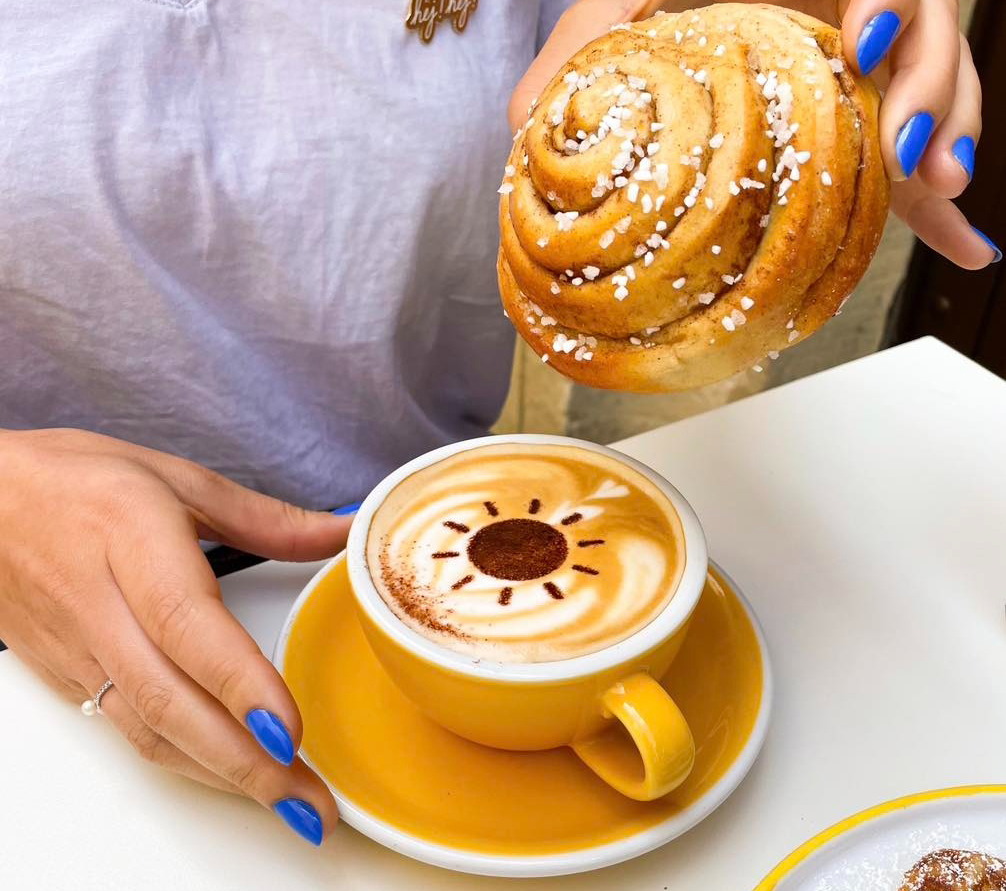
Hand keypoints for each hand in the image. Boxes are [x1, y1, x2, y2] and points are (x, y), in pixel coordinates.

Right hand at [0, 428, 349, 845]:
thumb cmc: (76, 480)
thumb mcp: (178, 478)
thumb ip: (267, 519)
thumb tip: (342, 535)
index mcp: (133, 543)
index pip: (189, 625)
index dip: (240, 685)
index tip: (291, 732)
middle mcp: (102, 607)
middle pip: (171, 701)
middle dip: (246, 763)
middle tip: (311, 805)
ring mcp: (78, 651)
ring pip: (149, 730)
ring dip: (221, 776)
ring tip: (289, 805)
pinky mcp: (66, 678)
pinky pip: (129, 731)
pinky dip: (185, 762)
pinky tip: (232, 777)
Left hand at [510, 0, 998, 269]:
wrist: (655, 27)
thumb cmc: (637, 15)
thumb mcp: (604, 20)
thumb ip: (572, 57)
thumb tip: (526, 131)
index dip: (895, 7)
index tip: (862, 50)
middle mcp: (841, 21)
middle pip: (933, 37)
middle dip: (933, 93)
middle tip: (906, 155)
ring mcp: (855, 78)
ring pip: (936, 96)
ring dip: (943, 145)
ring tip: (936, 195)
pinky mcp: (853, 128)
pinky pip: (910, 161)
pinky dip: (937, 206)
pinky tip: (968, 243)